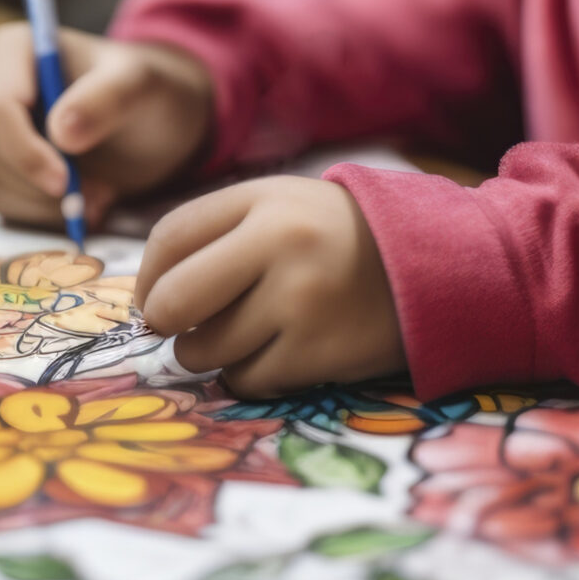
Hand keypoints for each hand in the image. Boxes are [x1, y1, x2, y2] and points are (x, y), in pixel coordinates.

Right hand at [0, 24, 213, 225]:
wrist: (150, 122)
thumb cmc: (145, 93)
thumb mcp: (141, 86)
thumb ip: (107, 98)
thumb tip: (61, 132)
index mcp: (12, 50)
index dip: (25, 152)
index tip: (66, 182)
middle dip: (38, 186)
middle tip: (96, 197)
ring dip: (40, 205)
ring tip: (96, 198)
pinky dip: (37, 215)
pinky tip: (79, 204)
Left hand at [133, 176, 404, 396]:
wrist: (433, 266)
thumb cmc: (336, 237)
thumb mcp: (280, 206)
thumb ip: (215, 234)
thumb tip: (146, 299)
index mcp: (263, 200)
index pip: (169, 238)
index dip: (146, 276)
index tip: (152, 296)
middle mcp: (278, 246)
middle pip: (173, 302)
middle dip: (166, 322)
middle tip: (182, 325)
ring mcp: (300, 303)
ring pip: (205, 350)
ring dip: (208, 352)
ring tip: (241, 334)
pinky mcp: (318, 354)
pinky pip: (246, 379)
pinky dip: (247, 373)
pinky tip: (274, 352)